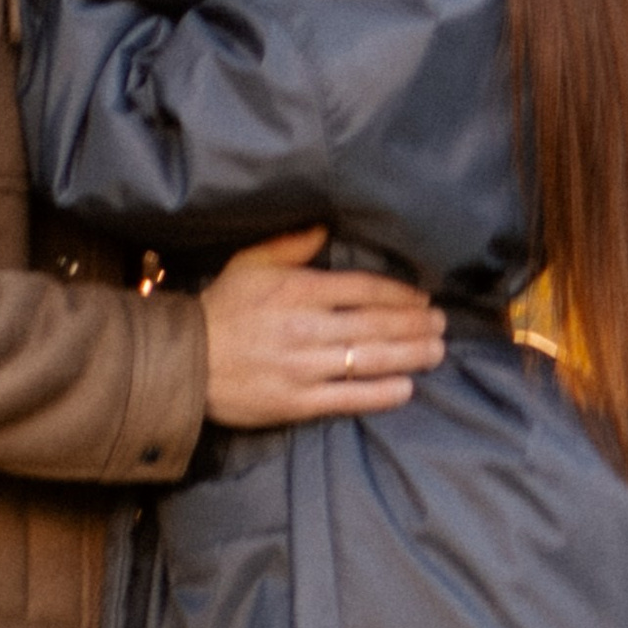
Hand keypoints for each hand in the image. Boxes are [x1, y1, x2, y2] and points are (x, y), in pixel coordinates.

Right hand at [200, 227, 440, 427]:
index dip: (400, 294)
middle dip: (415, 324)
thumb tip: (324, 226)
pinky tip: (406, 388)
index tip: (422, 297)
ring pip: (369, 359)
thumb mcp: (249, 264)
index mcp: (298, 290)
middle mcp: (306, 326)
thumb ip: (290, 245)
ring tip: (436, 351)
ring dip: (409, 355)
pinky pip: (348, 397)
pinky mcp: (296, 401)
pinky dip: (380, 393)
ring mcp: (303, 366)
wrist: (185, 362)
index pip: (364, 288)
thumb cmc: (220, 308)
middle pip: (376, 324)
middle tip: (442, 324)